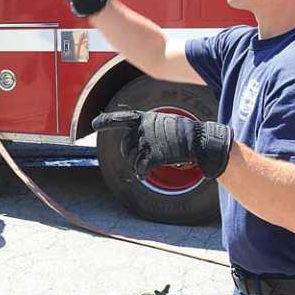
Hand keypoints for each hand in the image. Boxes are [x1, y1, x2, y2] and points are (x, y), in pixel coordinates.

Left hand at [92, 108, 232, 178]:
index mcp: (144, 118)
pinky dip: (142, 173)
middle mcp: (142, 129)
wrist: (200, 140)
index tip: (94, 125)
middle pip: (126, 147)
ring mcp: (147, 141)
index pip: (121, 118)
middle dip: (132, 156)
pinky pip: (140, 168)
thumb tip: (133, 146)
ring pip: (131, 159)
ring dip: (138, 165)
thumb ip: (146, 130)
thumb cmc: (183, 133)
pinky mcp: (153, 155)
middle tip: (144, 159)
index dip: (106, 121)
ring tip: (149, 164)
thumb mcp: (163, 123)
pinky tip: (145, 175)